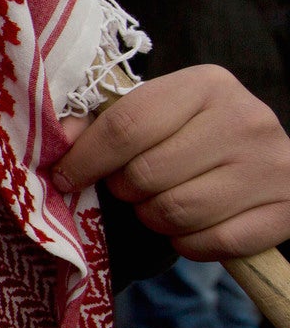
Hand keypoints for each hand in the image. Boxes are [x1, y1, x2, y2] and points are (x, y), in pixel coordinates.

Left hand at [53, 65, 289, 259]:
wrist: (265, 158)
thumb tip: (60, 139)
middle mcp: (246, 119)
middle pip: (147, 175)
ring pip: (177, 213)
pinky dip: (188, 244)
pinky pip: (212, 243)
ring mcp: (271, 166)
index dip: (85, 159)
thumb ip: (102, 124)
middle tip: (130, 188)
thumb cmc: (193, 134)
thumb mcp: (155, 113)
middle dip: (124, 190)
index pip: (127, 126)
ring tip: (160, 203)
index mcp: (207, 84)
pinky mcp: (285, 211)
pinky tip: (191, 226)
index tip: (65, 177)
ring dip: (154, 218)